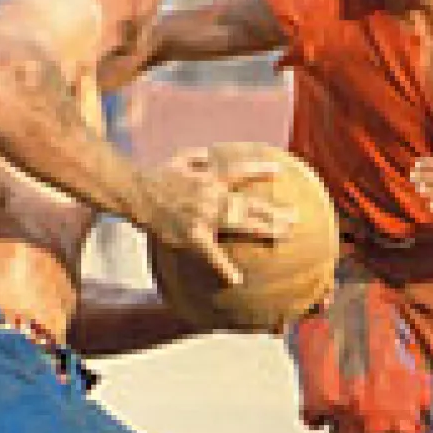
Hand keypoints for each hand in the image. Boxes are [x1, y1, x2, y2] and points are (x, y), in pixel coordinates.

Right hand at [137, 148, 293, 285]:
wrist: (136, 192)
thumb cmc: (157, 177)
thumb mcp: (179, 159)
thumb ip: (197, 157)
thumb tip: (207, 152)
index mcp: (210, 177)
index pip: (240, 171)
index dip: (260, 170)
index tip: (279, 171)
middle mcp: (213, 195)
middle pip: (251, 203)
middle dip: (275, 211)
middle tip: (296, 218)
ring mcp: (205, 216)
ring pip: (242, 222)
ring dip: (265, 229)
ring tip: (284, 235)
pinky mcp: (193, 236)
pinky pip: (213, 254)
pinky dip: (224, 267)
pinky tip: (237, 279)